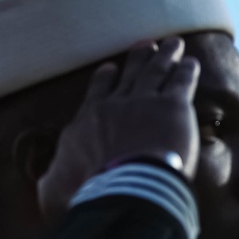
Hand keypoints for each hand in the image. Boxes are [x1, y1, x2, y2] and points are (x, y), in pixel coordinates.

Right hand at [39, 38, 201, 219]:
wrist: (124, 191)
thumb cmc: (89, 196)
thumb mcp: (55, 189)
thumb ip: (52, 180)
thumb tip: (46, 182)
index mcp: (87, 122)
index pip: (97, 93)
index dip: (105, 79)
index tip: (111, 68)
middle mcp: (114, 106)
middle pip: (129, 75)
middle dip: (139, 58)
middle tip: (147, 44)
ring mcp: (143, 102)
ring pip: (155, 72)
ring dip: (165, 56)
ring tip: (173, 43)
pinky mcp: (171, 107)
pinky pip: (180, 82)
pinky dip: (186, 71)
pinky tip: (192, 62)